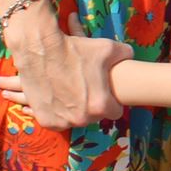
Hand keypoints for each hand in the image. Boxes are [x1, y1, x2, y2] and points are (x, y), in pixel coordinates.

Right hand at [0, 34, 126, 125]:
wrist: (40, 49)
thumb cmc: (75, 49)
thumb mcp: (108, 48)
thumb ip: (125, 54)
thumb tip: (130, 57)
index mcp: (100, 106)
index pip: (115, 112)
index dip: (112, 101)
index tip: (106, 93)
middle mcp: (82, 119)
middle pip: (94, 117)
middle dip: (92, 105)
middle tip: (86, 89)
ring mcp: (62, 121)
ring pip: (76, 120)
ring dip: (75, 110)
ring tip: (71, 92)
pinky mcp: (45, 120)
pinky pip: (57, 121)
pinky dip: (57, 112)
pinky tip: (57, 98)